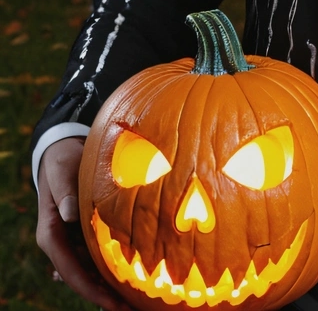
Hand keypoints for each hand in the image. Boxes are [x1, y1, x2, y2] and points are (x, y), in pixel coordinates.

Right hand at [36, 136, 131, 310]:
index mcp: (50, 235)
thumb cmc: (62, 161)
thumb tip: (69, 213)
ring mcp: (73, 241)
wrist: (63, 151)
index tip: (113, 304)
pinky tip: (133, 277)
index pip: (71, 272)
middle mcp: (61, 244)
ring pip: (92, 271)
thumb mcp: (61, 172)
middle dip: (105, 296)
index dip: (92, 291)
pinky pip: (98, 256)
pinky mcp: (84, 234)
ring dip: (111, 285)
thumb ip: (66, 192)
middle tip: (132, 309)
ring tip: (137, 300)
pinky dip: (113, 268)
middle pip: (83, 278)